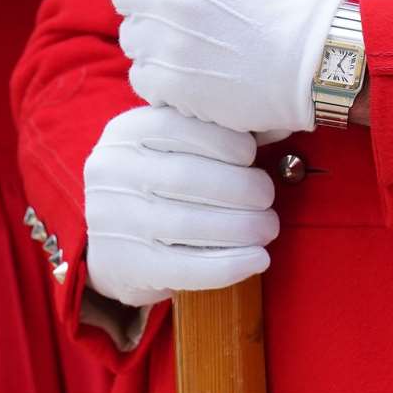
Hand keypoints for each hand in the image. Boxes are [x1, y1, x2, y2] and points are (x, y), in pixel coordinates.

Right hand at [84, 106, 277, 307]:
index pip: (176, 127)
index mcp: (125, 133)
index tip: (251, 155)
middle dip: (240, 187)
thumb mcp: (170, 148)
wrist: (113, 246)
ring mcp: (114, 221)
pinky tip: (258, 259)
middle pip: (185, 177)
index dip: (223, 141)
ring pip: (187, 223)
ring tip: (268, 226)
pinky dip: (229, 264)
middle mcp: (112, 173)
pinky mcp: (127, 265)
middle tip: (268, 197)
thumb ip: (216, 133)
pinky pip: (185, 267)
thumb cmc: (157, 185)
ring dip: (240, 226)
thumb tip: (280, 125)